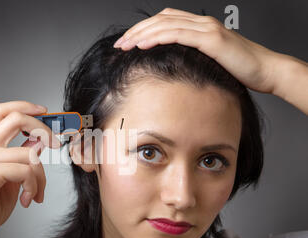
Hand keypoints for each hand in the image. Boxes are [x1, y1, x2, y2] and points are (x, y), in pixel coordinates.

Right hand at [0, 101, 61, 237]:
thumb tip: (38, 141)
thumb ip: (21, 156)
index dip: (25, 106)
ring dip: (41, 176)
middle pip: (15, 118)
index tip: (45, 112)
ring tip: (36, 193)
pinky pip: (26, 170)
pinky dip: (34, 186)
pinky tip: (28, 200)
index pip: (2, 111)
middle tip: (56, 143)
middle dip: (42, 127)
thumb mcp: (11, 177)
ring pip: (28, 152)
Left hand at [113, 7, 280, 93]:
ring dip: (142, 34)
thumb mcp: (210, 62)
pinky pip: (178, 34)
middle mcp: (202, 23)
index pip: (165, 21)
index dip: (143, 29)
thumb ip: (192, 59)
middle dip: (137, 31)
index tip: (127, 43)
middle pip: (161, 20)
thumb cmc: (239, 70)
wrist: (265, 70)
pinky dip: (158, 37)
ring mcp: (206, 29)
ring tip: (125, 45)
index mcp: (200, 27)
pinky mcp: (211, 39)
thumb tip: (172, 68)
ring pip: (166, 25)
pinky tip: (143, 44)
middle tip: (120, 44)